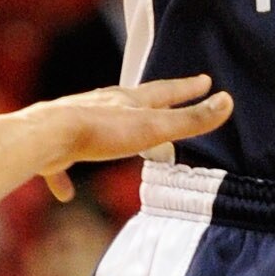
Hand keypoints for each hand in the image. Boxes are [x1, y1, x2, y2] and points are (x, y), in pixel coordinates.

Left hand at [37, 75, 234, 199]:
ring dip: (110, 135)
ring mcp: (75, 124)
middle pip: (130, 105)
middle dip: (149, 108)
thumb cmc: (101, 132)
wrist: (47, 137)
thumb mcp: (153, 128)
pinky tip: (66, 193)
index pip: (165, 91)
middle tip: (164, 107)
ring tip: (119, 142)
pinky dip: (65, 176)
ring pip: (97, 128)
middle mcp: (101, 106)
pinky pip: (62, 163)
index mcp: (128, 101)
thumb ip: (189, 120)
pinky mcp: (54, 147)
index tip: (204, 81)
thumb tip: (227, 103)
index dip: (186, 88)